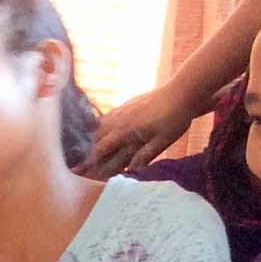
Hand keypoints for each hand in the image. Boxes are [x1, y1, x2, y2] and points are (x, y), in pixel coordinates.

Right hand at [78, 86, 197, 178]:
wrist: (183, 90)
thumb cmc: (176, 118)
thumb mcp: (163, 141)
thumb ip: (144, 156)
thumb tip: (130, 171)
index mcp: (125, 131)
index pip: (100, 149)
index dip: (89, 160)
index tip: (77, 170)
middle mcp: (119, 120)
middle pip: (95, 137)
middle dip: (85, 150)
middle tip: (77, 162)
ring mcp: (123, 110)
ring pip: (100, 125)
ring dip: (91, 138)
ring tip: (84, 147)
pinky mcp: (128, 103)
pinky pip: (108, 116)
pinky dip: (100, 125)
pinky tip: (101, 128)